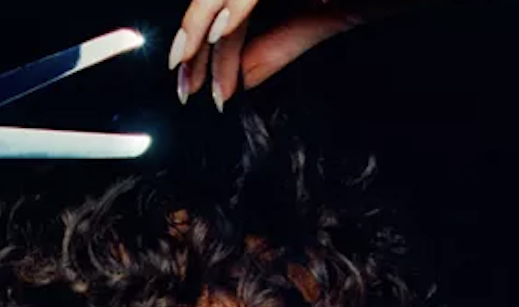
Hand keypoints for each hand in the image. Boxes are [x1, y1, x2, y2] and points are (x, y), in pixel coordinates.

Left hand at [167, 0, 425, 107]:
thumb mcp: (335, 15)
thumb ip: (285, 40)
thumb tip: (238, 79)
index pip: (229, 0)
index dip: (202, 40)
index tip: (191, 83)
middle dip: (195, 41)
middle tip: (184, 86)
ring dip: (206, 25)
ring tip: (195, 68)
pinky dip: (237, 4)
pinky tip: (224, 29)